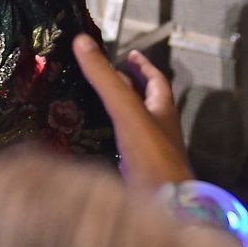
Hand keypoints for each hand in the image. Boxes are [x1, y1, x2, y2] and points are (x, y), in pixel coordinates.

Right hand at [73, 35, 190, 189]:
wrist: (166, 205)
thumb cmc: (152, 155)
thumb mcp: (127, 110)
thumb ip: (105, 79)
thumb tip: (81, 41)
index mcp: (163, 111)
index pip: (156, 80)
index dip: (143, 66)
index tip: (129, 54)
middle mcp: (159, 130)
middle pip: (145, 103)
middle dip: (127, 88)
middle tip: (104, 78)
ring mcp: (150, 154)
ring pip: (133, 126)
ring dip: (116, 115)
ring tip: (90, 105)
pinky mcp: (138, 174)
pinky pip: (122, 150)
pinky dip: (108, 141)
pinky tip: (91, 142)